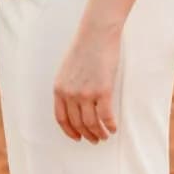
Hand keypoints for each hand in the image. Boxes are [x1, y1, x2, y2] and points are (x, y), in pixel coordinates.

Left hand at [53, 21, 121, 143]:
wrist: (96, 34)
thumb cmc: (84, 49)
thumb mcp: (67, 69)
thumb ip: (68, 87)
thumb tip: (75, 104)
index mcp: (59, 89)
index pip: (61, 118)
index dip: (70, 131)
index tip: (77, 137)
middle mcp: (70, 94)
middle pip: (78, 123)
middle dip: (87, 135)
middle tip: (95, 139)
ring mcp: (85, 93)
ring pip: (92, 123)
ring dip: (99, 133)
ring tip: (105, 135)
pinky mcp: (103, 91)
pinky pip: (106, 117)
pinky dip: (110, 126)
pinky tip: (114, 128)